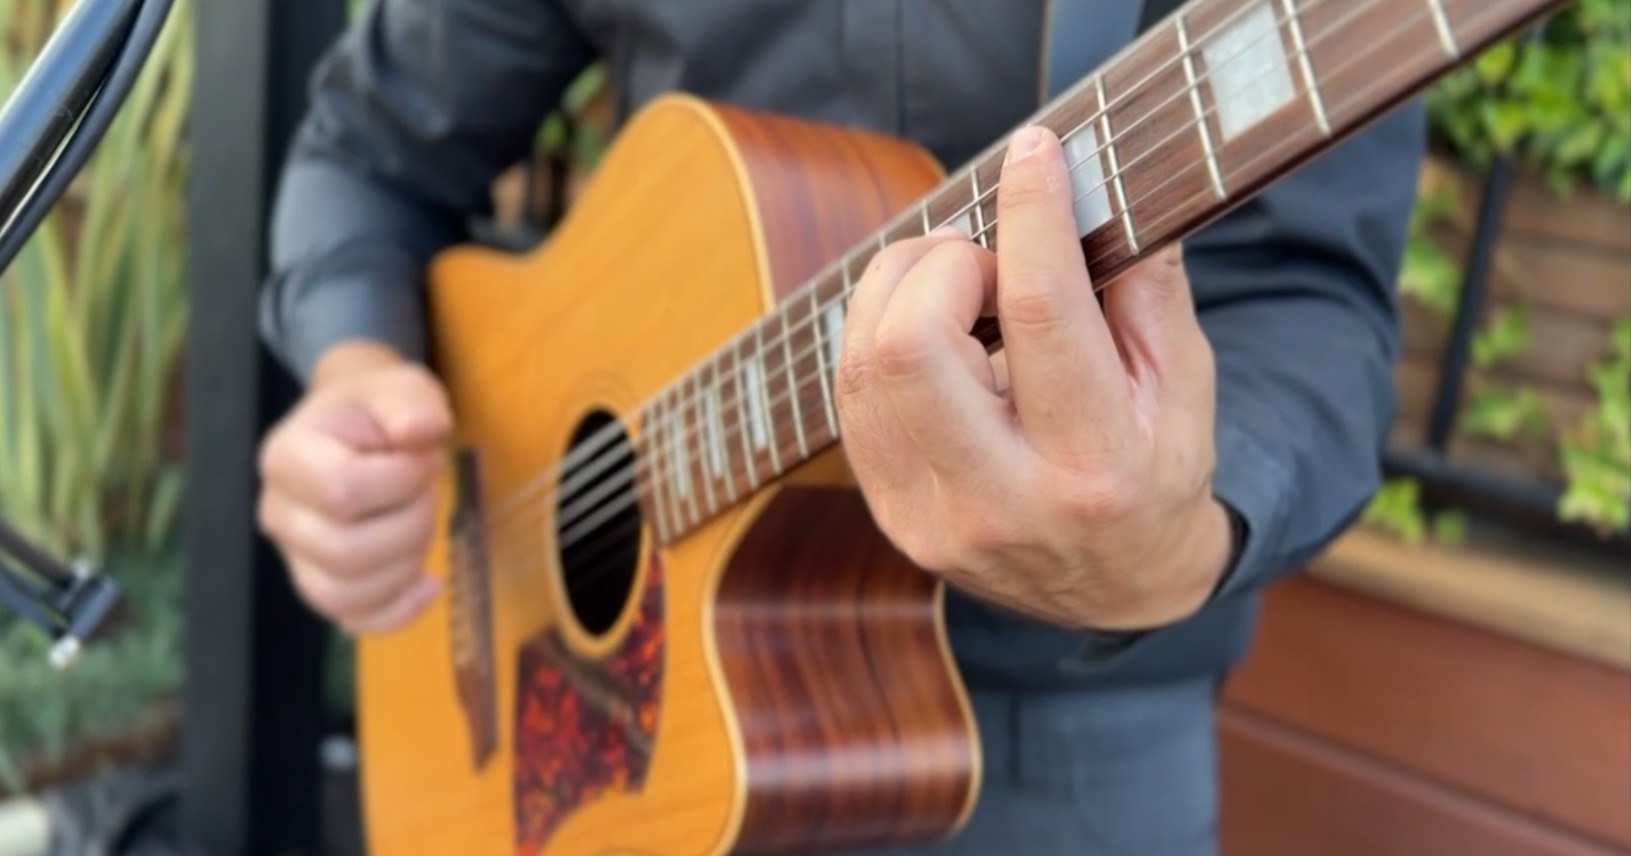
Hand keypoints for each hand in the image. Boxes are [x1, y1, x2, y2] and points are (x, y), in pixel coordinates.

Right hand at [257, 341, 450, 634]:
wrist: (359, 425)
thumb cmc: (379, 407)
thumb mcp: (402, 387)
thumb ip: (412, 405)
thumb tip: (423, 431)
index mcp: (287, 457)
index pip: (343, 492)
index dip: (401, 481)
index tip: (423, 458)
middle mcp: (278, 513)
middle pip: (346, 552)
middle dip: (411, 523)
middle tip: (426, 491)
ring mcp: (294, 555)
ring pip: (345, 594)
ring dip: (406, 563)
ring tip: (420, 520)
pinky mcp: (319, 583)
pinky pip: (352, 619)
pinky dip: (398, 611)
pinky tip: (428, 583)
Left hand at [835, 125, 1232, 631]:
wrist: (1118, 591)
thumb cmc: (1156, 471)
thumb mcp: (1183, 387)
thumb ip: (1148, 290)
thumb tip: (1100, 189)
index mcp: (1094, 467)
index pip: (1039, 310)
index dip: (1029, 212)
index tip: (1033, 154)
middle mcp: (1003, 503)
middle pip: (912, 344)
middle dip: (941, 263)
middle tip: (982, 255)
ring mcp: (934, 519)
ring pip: (863, 367)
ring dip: (897, 289)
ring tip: (952, 280)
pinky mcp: (891, 518)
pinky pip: (851, 399)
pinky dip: (878, 337)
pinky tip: (923, 325)